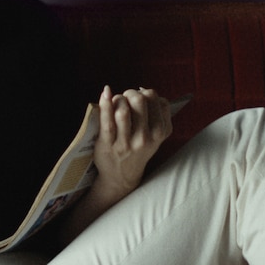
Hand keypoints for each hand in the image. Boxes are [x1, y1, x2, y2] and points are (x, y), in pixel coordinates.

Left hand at [92, 85, 172, 199]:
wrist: (121, 176)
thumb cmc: (139, 149)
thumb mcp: (157, 135)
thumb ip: (158, 112)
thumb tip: (143, 89)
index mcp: (160, 132)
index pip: (157, 100)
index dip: (146, 93)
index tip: (139, 100)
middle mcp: (145, 138)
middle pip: (140, 100)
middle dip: (131, 93)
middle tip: (126, 99)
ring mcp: (125, 142)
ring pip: (123, 109)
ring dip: (118, 99)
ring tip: (116, 103)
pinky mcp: (108, 144)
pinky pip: (106, 120)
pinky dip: (105, 103)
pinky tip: (105, 92)